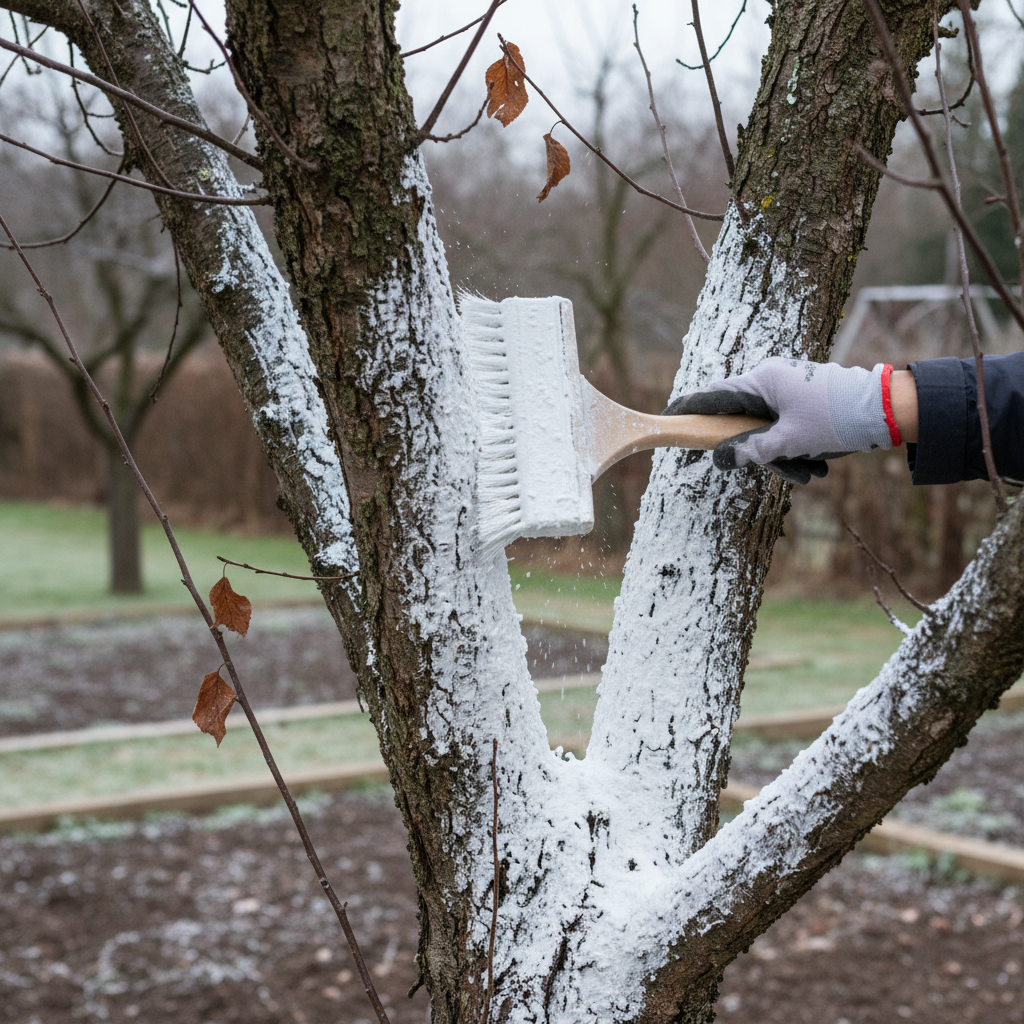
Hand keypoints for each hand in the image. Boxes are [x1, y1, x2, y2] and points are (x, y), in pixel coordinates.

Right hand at [664, 357, 901, 484]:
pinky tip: (818, 463)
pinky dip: (798, 446)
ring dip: (785, 454)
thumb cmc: (837, 419)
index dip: (689, 408)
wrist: (887, 408)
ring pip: (769, 426)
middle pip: (744, 418)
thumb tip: (722, 458)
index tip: (668, 417)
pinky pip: (789, 424)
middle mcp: (774, 377)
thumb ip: (752, 450)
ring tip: (811, 471)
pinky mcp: (806, 395)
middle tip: (778, 469)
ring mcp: (791, 386)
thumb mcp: (790, 442)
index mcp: (763, 380)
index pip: (713, 395)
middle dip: (759, 450)